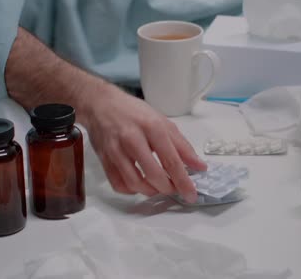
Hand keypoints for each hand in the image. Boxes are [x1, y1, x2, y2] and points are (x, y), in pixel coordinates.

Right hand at [82, 82, 206, 202]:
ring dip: (151, 191)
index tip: (191, 194)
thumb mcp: (163, 122)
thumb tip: (200, 166)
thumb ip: (182, 146)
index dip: (183, 181)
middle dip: (168, 188)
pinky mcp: (104, 159)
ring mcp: (116, 150)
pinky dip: (132, 190)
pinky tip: (139, 184)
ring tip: (159, 187)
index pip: (171, 160)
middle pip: (153, 174)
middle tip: (175, 190)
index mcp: (152, 127)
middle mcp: (133, 139)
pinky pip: (118, 184)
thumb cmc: (134, 112)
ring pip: (135, 183)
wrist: (100, 104)